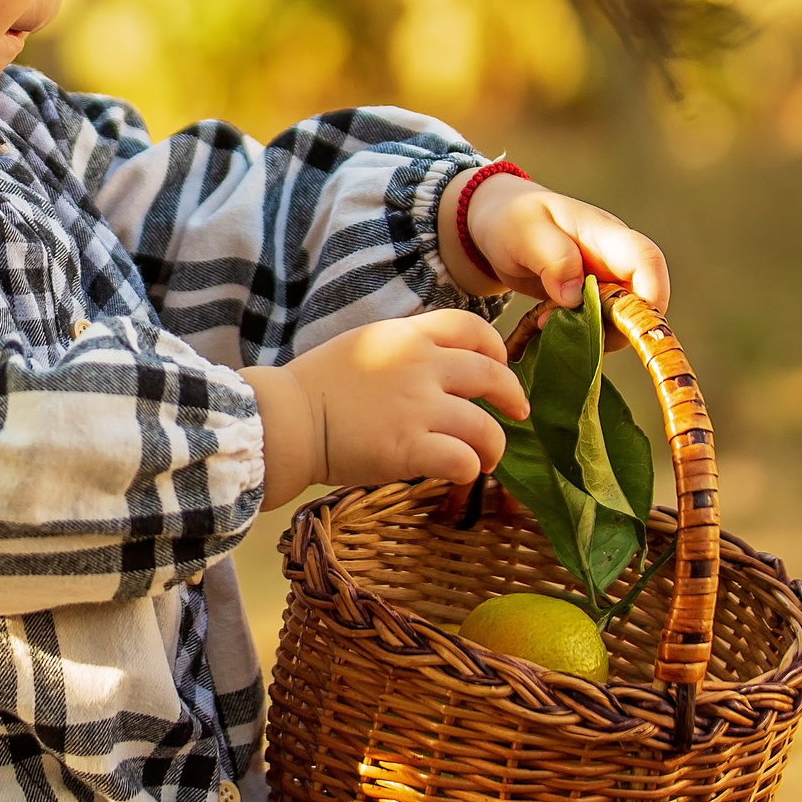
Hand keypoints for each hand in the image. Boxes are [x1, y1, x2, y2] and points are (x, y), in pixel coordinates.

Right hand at [247, 309, 529, 509]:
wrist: (284, 419)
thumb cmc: (313, 386)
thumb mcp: (361, 346)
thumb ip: (401, 351)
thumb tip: (434, 367)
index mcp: (406, 336)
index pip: (471, 327)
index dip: (496, 346)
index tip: (501, 362)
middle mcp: (420, 367)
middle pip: (491, 374)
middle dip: (512, 395)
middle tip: (517, 412)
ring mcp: (417, 409)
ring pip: (485, 427)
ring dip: (495, 446)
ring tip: (488, 459)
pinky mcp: (409, 449)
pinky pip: (463, 461)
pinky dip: (469, 469)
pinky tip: (461, 474)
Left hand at [442, 166, 669, 327]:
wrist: (500, 223)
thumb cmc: (513, 219)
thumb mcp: (524, 232)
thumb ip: (552, 258)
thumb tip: (575, 298)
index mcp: (604, 234)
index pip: (647, 260)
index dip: (651, 295)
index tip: (626, 325)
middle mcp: (613, 259)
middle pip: (641, 300)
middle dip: (616, 327)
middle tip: (571, 332)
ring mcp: (604, 281)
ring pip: (620, 319)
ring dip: (592, 333)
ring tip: (547, 322)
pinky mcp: (590, 300)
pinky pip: (597, 325)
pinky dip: (578, 334)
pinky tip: (546, 325)